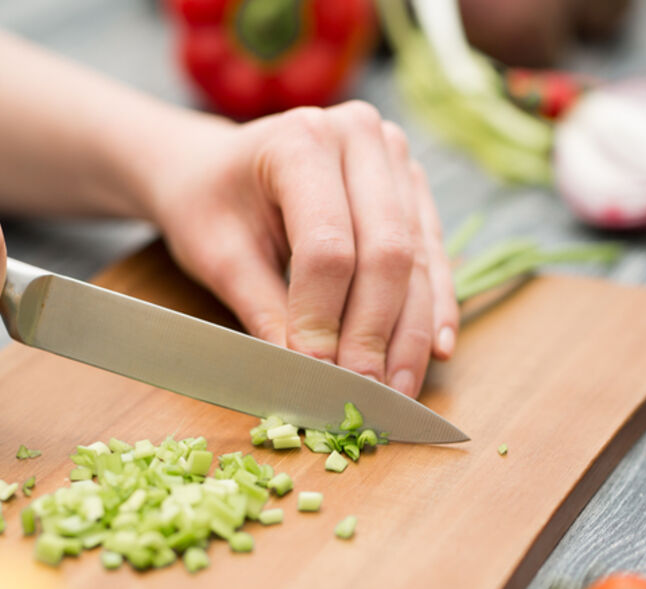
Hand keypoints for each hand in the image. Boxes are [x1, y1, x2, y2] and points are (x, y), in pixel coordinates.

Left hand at [145, 101, 459, 397]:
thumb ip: (266, 313)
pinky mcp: (412, 188)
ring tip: (399, 390)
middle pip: (386, 252)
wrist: (215, 167)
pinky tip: (437, 349)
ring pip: (417, 259)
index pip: (327, 246)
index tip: (316, 374)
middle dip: (375, 334)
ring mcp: (395, 159)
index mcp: (301, 140)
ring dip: (412, 333)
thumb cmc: (208, 204)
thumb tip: (306, 377)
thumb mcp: (219, 258)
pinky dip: (434, 307)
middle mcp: (361, 137)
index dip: (324, 319)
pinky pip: (434, 254)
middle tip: (365, 393)